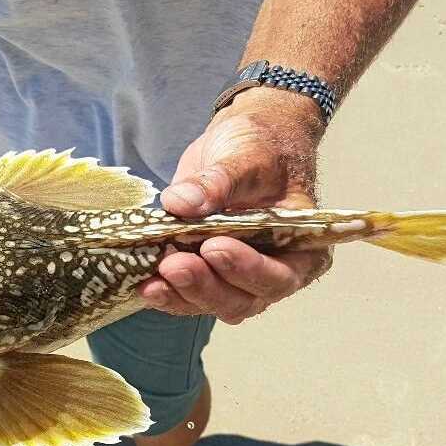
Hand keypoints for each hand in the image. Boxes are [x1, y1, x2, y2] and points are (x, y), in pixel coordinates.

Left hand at [136, 89, 333, 323]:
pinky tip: (144, 284)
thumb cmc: (261, 147)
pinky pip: (186, 294)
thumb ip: (218, 181)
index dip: (248, 269)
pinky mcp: (204, 272)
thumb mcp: (246, 156)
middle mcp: (272, 271)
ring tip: (153, 280)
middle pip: (243, 299)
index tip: (214, 247)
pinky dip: (166, 292)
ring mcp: (236, 276)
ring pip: (212, 302)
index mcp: (300, 247)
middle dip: (206, 286)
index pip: (280, 274)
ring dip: (182, 295)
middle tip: (174, 265)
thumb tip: (180, 203)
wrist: (241, 143)